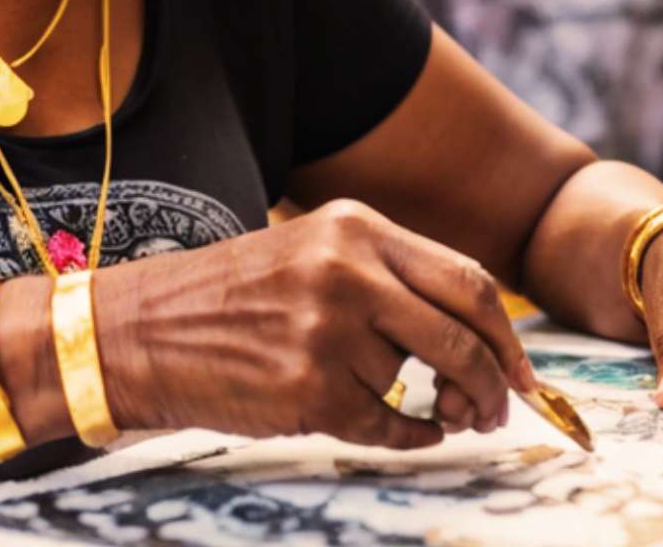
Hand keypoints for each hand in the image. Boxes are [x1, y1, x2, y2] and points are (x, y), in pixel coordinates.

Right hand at [102, 200, 537, 448]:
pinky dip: (407, 436)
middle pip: (463, 334)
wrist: (140, 331)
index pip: (468, 281)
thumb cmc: (231, 300)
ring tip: (404, 406)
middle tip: (497, 410)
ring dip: (427, 406)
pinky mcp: (308, 388)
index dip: (507, 335)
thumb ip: (389, 281)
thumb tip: (480, 345)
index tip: (522, 372)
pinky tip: (398, 429)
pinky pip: (390, 425)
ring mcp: (328, 330)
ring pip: (417, 381)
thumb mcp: (311, 254)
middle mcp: (347, 270)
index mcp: (355, 227)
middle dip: (493, 383)